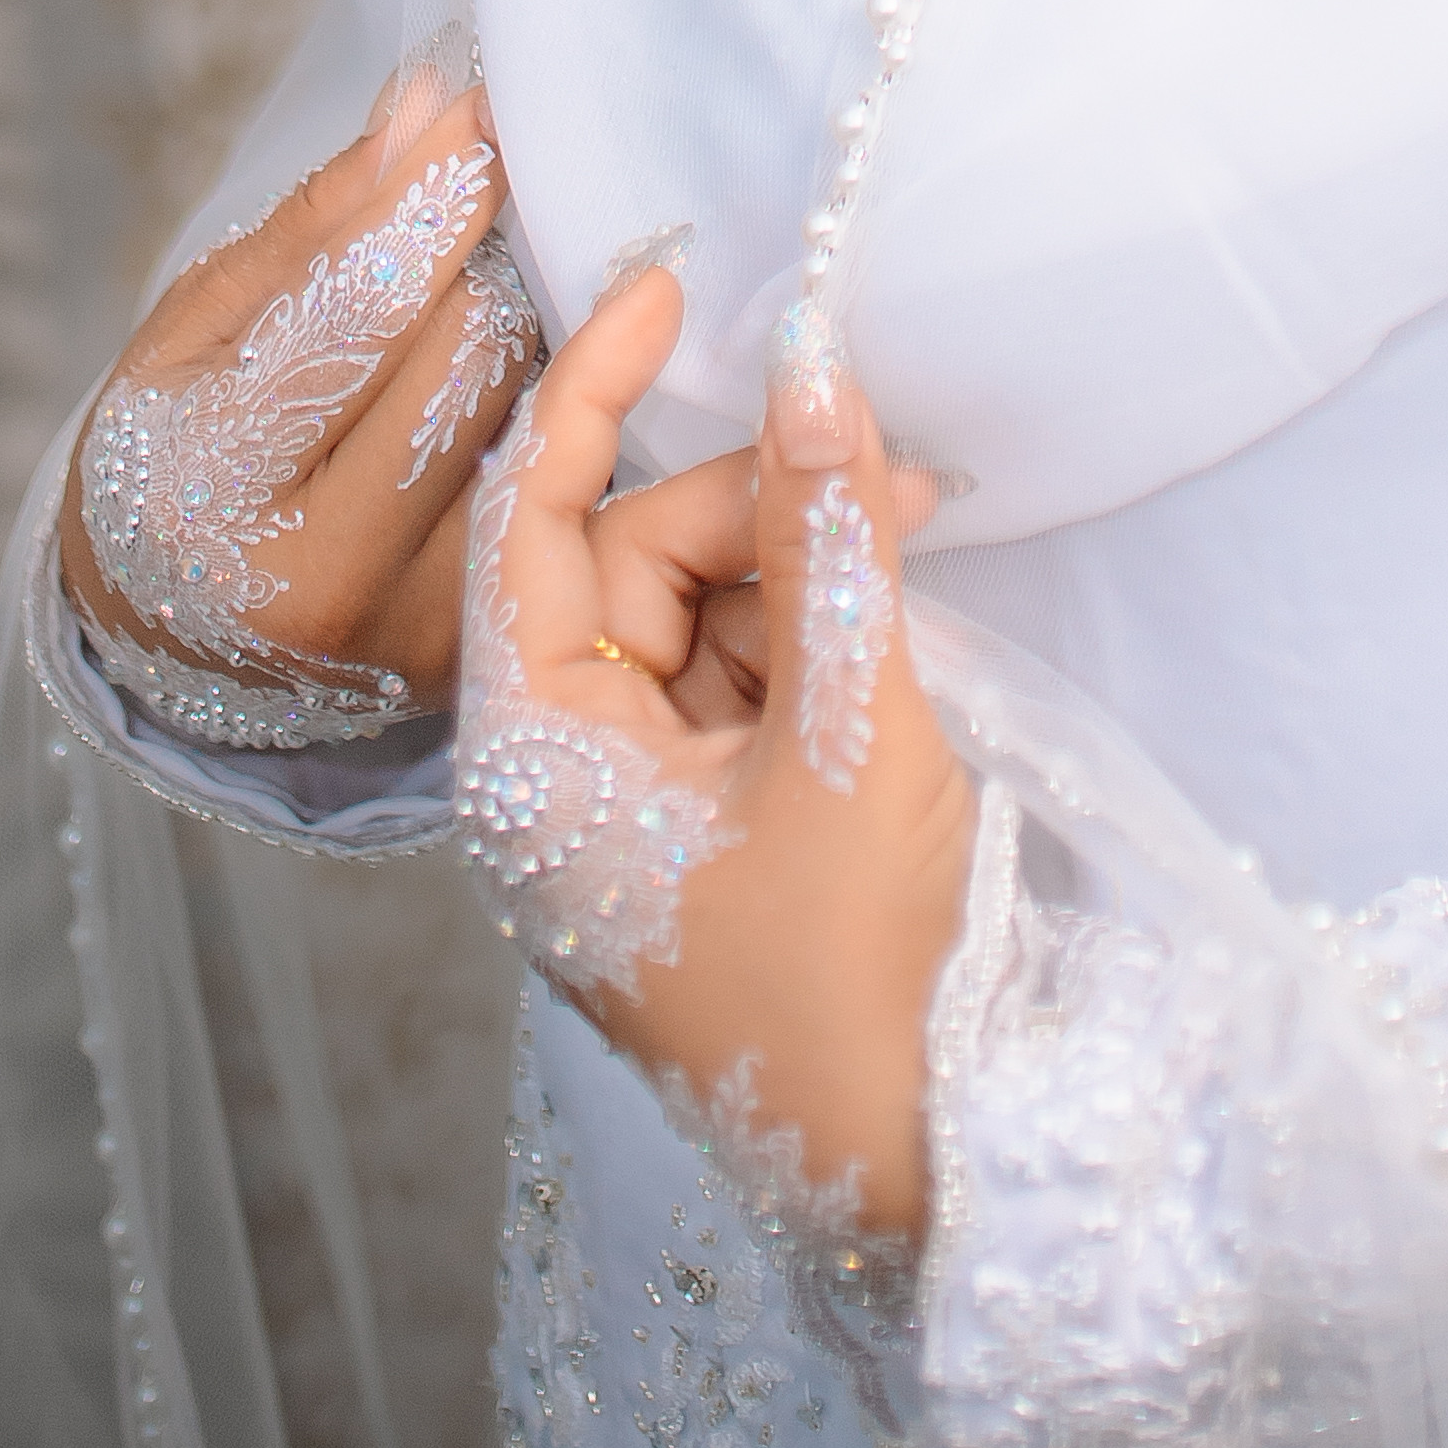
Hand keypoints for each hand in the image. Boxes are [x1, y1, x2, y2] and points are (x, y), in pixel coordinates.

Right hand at [59, 54, 538, 746]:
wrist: (167, 637)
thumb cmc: (173, 454)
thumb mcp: (195, 332)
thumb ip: (317, 222)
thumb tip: (431, 103)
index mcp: (217, 485)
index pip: (358, 309)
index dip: (433, 198)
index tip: (484, 113)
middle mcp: (321, 574)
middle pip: (462, 355)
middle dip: (481, 257)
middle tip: (481, 200)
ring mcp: (412, 620)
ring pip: (526, 409)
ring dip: (520, 324)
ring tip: (477, 293)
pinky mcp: (483, 642)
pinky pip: (550, 476)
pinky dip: (541, 406)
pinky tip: (505, 376)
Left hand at [461, 267, 971, 1238]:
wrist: (920, 1166)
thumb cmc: (850, 973)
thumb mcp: (847, 728)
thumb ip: (827, 540)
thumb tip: (812, 367)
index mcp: (528, 763)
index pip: (528, 524)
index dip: (589, 389)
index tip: (658, 280)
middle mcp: (551, 782)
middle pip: (627, 564)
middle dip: (751, 497)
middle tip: (883, 461)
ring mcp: (625, 814)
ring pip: (692, 615)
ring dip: (793, 557)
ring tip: (910, 527)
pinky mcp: (697, 836)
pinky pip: (732, 680)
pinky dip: (802, 627)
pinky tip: (887, 588)